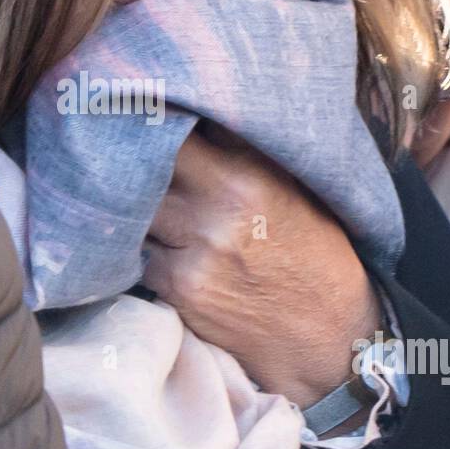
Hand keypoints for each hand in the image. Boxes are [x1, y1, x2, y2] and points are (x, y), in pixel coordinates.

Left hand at [144, 124, 382, 407]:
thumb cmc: (314, 254)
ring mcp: (194, 251)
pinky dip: (138, 246)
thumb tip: (194, 109)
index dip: (152, 119)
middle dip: (131, 160)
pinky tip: (151, 243)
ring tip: (130, 200)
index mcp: (249, 173)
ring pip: (131, 211)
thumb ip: (242, 150)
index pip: (177, 129)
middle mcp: (218, 208)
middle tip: (119, 153)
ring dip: (128, 206)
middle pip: (143, 166)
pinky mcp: (178, 289)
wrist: (331, 338)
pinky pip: (136, 254)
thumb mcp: (294, 186)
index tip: (139, 113)